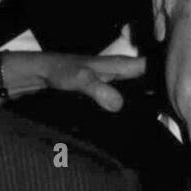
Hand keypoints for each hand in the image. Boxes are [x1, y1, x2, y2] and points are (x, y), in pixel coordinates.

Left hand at [22, 52, 146, 112]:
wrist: (36, 75)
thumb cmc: (59, 71)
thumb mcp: (80, 79)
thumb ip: (99, 90)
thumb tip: (118, 104)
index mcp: (117, 65)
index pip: (146, 68)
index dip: (153, 81)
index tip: (154, 99)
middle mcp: (114, 72)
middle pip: (138, 83)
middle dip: (142, 98)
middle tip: (141, 119)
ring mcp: (105, 83)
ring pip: (125, 93)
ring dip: (127, 107)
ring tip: (129, 125)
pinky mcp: (95, 93)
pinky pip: (111, 101)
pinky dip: (113, 111)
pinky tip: (113, 124)